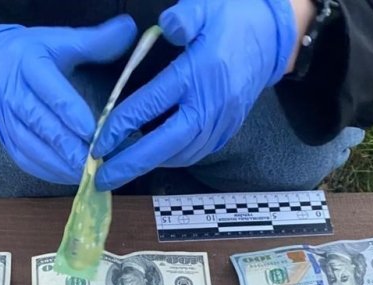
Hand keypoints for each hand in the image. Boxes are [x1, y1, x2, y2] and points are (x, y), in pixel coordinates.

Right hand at [0, 17, 136, 183]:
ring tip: (84, 173)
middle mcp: (12, 92)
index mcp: (28, 63)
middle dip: (66, 145)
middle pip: (39, 122)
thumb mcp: (60, 41)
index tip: (91, 131)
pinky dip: (48, 172)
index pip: (50, 90)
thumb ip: (95, 41)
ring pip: (30, 146)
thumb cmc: (32, 54)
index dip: (70, 112)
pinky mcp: (6, 139)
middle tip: (91, 161)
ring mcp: (6, 119)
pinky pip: (26, 160)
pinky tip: (69, 177)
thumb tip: (129, 30)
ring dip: (58, 163)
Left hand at [93, 0, 295, 190]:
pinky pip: (196, 152)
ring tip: (123, 171)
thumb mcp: (206, 5)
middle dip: (133, 164)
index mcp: (198, 74)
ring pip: (182, 154)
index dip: (122, 125)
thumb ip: (183, 18)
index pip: (152, 105)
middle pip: (166, 145)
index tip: (99, 142)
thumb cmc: (233, 17)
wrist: (273, 36)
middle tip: (104, 178)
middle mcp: (209, 105)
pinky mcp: (227, 129)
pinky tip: (154, 159)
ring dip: (150, 165)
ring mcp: (221, 122)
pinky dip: (172, 160)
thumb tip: (165, 28)